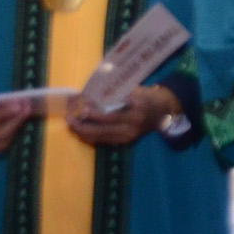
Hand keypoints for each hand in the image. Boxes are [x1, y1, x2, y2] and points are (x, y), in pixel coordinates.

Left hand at [67, 86, 182, 146]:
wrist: (163, 112)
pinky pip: (103, 140)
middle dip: (82, 126)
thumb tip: (91, 95)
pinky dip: (90, 135)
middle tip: (70, 118)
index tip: (83, 105)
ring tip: (71, 124)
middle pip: (101, 130)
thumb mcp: (135, 91)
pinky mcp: (125, 142)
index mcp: (135, 112)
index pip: (111, 116)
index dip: (94, 113)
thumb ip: (116, 94)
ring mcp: (128, 137)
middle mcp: (131, 128)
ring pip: (99, 138)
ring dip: (82, 132)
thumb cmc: (146, 97)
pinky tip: (80, 129)